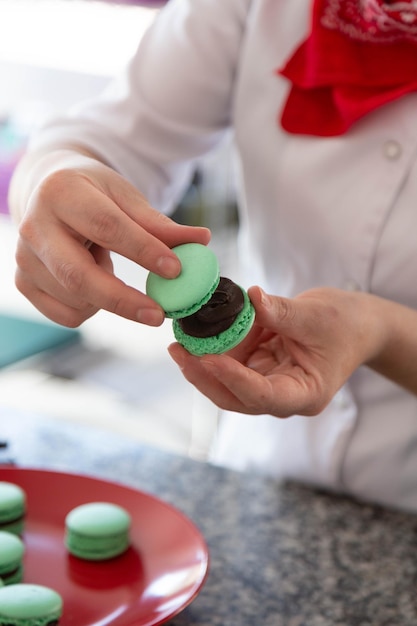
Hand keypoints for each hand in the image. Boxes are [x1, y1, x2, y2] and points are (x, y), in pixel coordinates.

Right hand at [12, 149, 209, 326]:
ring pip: (75, 300)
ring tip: (108, 268)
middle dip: (123, 301)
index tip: (177, 271)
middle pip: (78, 276)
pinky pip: (65, 315)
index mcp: (61, 193)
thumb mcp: (124, 196)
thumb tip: (202, 241)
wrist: (48, 193)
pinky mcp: (23, 283)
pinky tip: (93, 284)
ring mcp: (23, 258)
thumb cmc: (92, 194)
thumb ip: (159, 223)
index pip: (106, 226)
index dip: (143, 251)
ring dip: (108, 299)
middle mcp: (34, 226)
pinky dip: (90, 309)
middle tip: (159, 315)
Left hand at [168, 286, 384, 416]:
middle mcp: (283, 396)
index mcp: (305, 394)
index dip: (234, 379)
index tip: (208, 358)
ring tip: (178, 341)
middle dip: (205, 376)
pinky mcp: (260, 368)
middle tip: (179, 351)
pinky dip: (213, 349)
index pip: (263, 396)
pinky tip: (194, 335)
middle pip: (236, 397)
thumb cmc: (346, 324)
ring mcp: (269, 383)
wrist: (356, 324)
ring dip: (202, 364)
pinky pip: (231, 363)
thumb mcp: (317, 316)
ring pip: (227, 384)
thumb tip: (251, 298)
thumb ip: (282, 312)